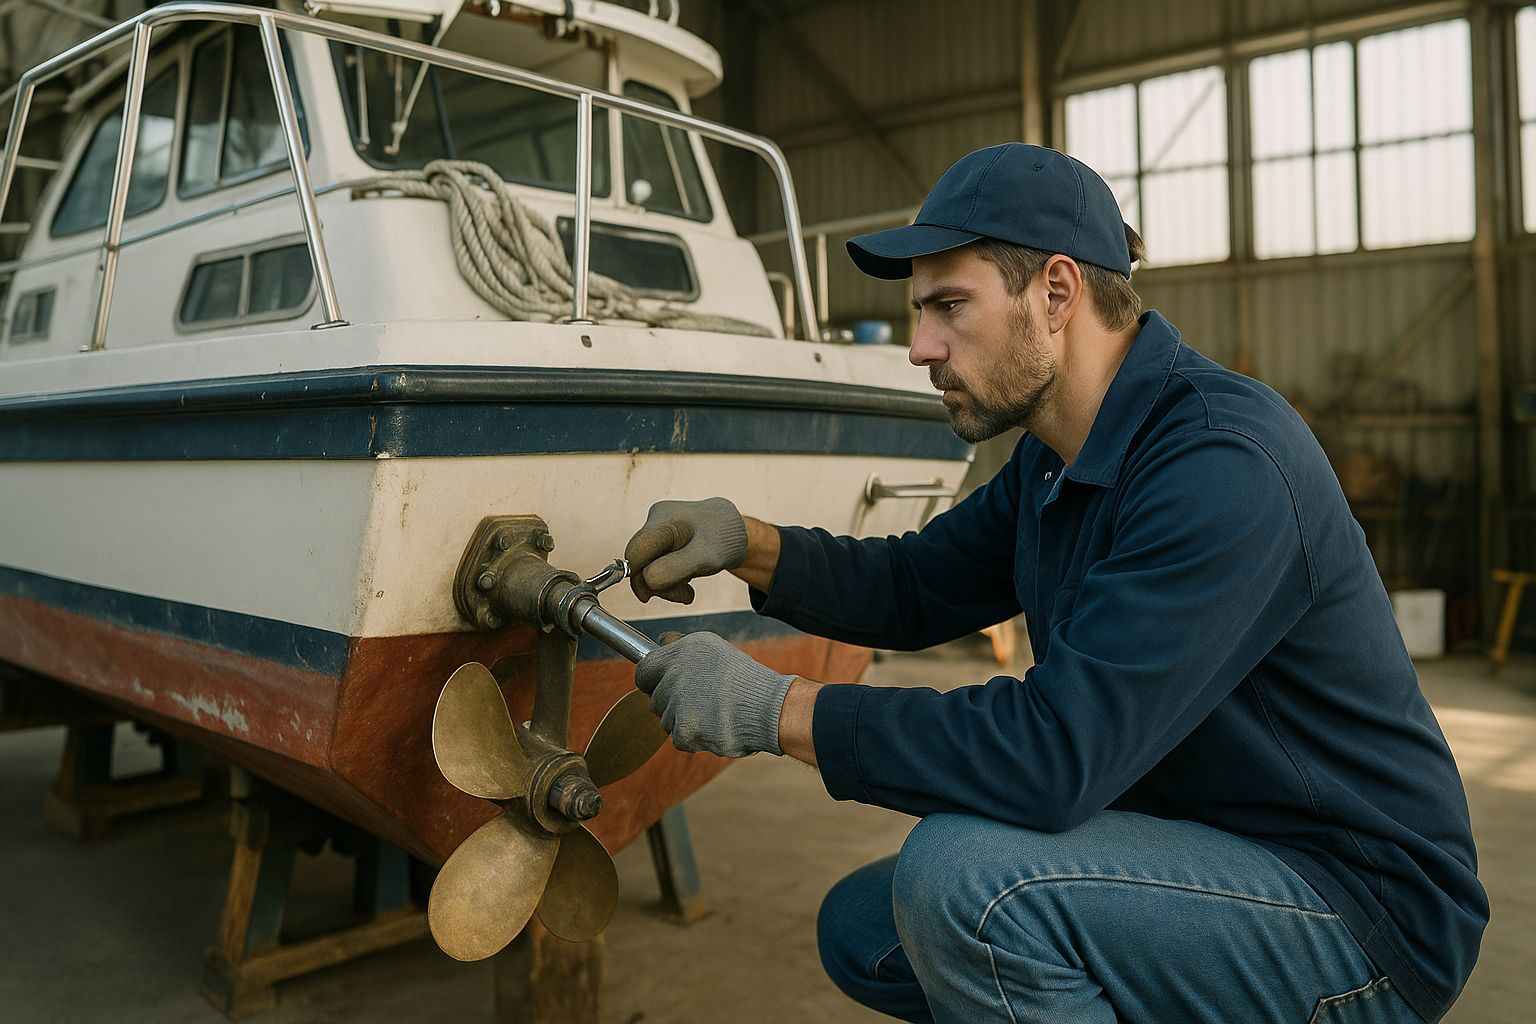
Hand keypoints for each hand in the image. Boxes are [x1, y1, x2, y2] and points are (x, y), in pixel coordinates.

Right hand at [625, 498, 748, 603]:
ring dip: (666, 584)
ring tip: (688, 588)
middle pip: (640, 561)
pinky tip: (686, 580)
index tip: (654, 594)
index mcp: (664, 519)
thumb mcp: (705, 557)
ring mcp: (658, 530)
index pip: (635, 552)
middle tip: (684, 593)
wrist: (735, 532)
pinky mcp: (662, 540)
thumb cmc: (724, 539)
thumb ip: (673, 569)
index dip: (641, 576)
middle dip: (658, 583)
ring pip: (647, 566)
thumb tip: (645, 580)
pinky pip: (656, 564)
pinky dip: (670, 578)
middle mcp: (656, 521)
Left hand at [633, 632, 793, 757]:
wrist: (769, 708)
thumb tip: (660, 642)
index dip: (649, 682)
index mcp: (682, 651)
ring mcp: (678, 702)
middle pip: (655, 700)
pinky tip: (714, 727)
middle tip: (702, 703)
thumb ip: (682, 648)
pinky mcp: (684, 729)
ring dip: (685, 722)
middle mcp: (676, 673)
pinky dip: (695, 739)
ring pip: (666, 721)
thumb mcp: (714, 649)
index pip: (644, 670)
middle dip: (673, 705)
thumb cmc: (746, 680)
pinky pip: (678, 739)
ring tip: (713, 713)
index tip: (656, 688)